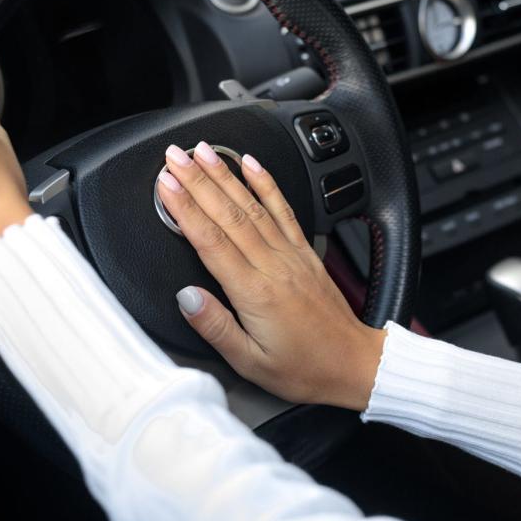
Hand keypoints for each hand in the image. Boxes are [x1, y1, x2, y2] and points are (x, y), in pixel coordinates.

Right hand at [156, 142, 384, 410]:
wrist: (355, 364)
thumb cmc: (305, 369)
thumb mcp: (251, 364)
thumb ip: (216, 327)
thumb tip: (186, 297)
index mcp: (255, 293)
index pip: (211, 241)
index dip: (185, 209)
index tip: (165, 186)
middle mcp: (273, 266)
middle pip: (228, 214)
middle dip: (197, 180)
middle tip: (173, 156)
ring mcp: (291, 255)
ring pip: (252, 205)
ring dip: (225, 174)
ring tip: (203, 151)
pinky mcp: (304, 252)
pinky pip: (283, 210)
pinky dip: (267, 184)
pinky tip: (252, 164)